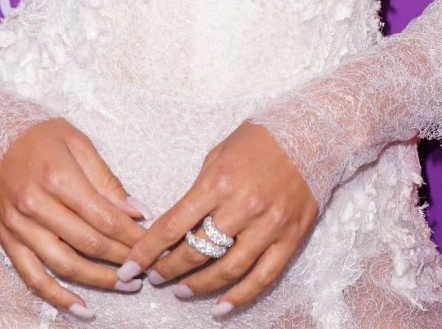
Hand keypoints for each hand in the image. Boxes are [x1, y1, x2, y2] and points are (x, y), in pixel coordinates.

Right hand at [0, 116, 150, 318]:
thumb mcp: (78, 143)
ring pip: (64, 265)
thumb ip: (107, 180)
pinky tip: (82, 307)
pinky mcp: (7, 239)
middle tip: (144, 267)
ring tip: (125, 285)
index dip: (131, 235)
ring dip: (98, 281)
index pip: (104, 217)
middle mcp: (36, 205)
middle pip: (88, 242)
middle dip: (121, 258)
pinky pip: (33, 277)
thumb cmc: (40, 136)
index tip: (150, 244)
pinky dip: (57, 296)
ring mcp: (19, 226)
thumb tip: (136, 211)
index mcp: (58, 177)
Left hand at [113, 121, 318, 314]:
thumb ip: (200, 188)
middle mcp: (242, 206)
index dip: (148, 249)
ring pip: (228, 269)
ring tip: (182, 292)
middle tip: (154, 278)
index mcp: (219, 181)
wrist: (311, 134)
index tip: (130, 265)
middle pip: (198, 250)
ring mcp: (269, 225)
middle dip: (169, 268)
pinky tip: (220, 307)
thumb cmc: (259, 139)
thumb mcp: (220, 153)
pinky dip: (240, 296)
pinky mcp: (290, 238)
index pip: (174, 224)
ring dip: (200, 286)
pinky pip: (262, 277)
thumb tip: (179, 223)